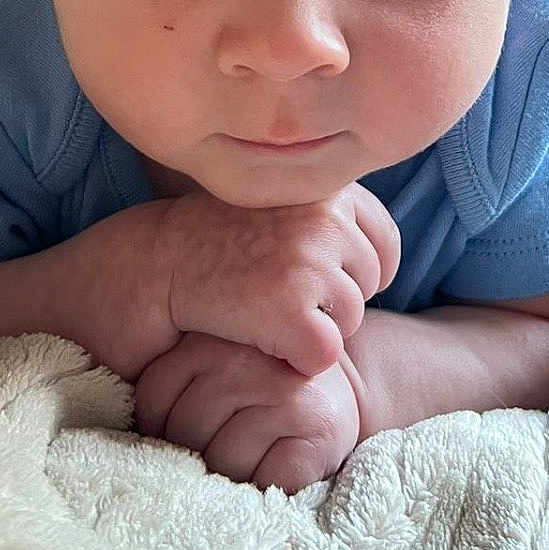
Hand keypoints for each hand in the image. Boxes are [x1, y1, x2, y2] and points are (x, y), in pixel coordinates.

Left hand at [134, 332, 361, 492]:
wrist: (335, 388)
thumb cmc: (257, 388)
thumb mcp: (207, 368)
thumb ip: (171, 389)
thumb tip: (135, 444)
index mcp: (206, 340)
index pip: (152, 401)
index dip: (162, 430)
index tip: (190, 427)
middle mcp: (244, 359)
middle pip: (184, 436)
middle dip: (198, 455)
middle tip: (229, 440)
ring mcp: (285, 392)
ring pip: (223, 465)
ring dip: (234, 474)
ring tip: (255, 451)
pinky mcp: (319, 427)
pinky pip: (268, 481)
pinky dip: (270, 486)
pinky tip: (279, 462)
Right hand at [158, 182, 400, 378]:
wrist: (159, 261)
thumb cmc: (220, 236)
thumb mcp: (282, 200)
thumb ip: (331, 212)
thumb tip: (389, 250)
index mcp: (330, 190)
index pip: (385, 242)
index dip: (363, 271)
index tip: (331, 283)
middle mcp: (327, 221)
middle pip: (370, 284)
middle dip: (336, 300)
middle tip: (284, 297)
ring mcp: (311, 266)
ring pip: (351, 321)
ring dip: (318, 329)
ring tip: (270, 313)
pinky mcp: (293, 312)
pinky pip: (326, 354)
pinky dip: (299, 360)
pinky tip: (266, 341)